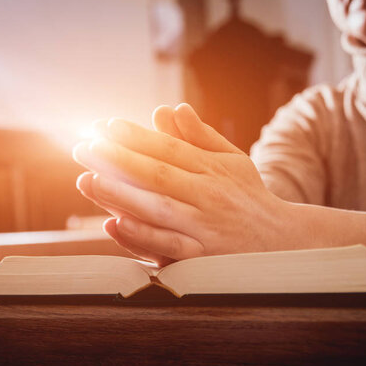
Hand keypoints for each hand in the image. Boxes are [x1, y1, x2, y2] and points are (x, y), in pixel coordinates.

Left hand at [73, 104, 290, 264]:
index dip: (134, 136)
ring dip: (120, 194)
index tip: (104, 126)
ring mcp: (205, 227)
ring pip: (158, 207)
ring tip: (86, 180)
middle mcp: (208, 194)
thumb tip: (172, 107)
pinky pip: (169, 246)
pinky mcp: (203, 257)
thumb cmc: (249, 197)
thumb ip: (201, 136)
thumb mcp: (232, 160)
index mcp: (213, 169)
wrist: (282, 240)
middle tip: (82, 148)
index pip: (168, 148)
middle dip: (116, 159)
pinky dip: (142, 235)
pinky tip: (114, 223)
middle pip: (157, 173)